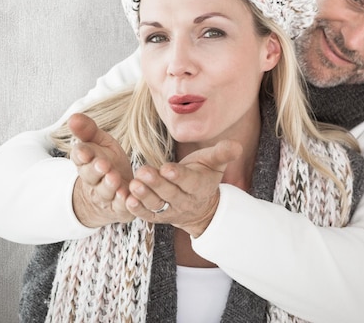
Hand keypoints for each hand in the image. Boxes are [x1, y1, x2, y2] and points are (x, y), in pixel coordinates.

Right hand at [68, 113, 134, 226]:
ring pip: (105, 192)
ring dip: (109, 186)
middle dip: (96, 171)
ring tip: (115, 179)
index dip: (82, 155)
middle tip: (103, 165)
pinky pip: (121, 207)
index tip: (84, 152)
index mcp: (86, 161)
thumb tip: (73, 117)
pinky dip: (125, 204)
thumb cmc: (107, 161)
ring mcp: (105, 195)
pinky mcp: (119, 208)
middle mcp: (93, 180)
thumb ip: (88, 130)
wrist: (113, 190)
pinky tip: (129, 198)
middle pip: (91, 176)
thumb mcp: (99, 142)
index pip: (80, 157)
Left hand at [126, 140, 242, 236]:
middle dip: (156, 183)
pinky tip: (127, 199)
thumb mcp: (215, 163)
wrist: (202, 206)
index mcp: (200, 186)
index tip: (166, 168)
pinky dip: (138, 210)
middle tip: (143, 171)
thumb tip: (236, 145)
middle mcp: (186, 201)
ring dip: (144, 196)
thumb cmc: (204, 175)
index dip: (179, 176)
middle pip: (170, 194)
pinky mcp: (159, 217)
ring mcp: (172, 211)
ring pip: (157, 205)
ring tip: (134, 184)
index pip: (189, 182)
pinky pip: (148, 215)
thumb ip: (223, 153)